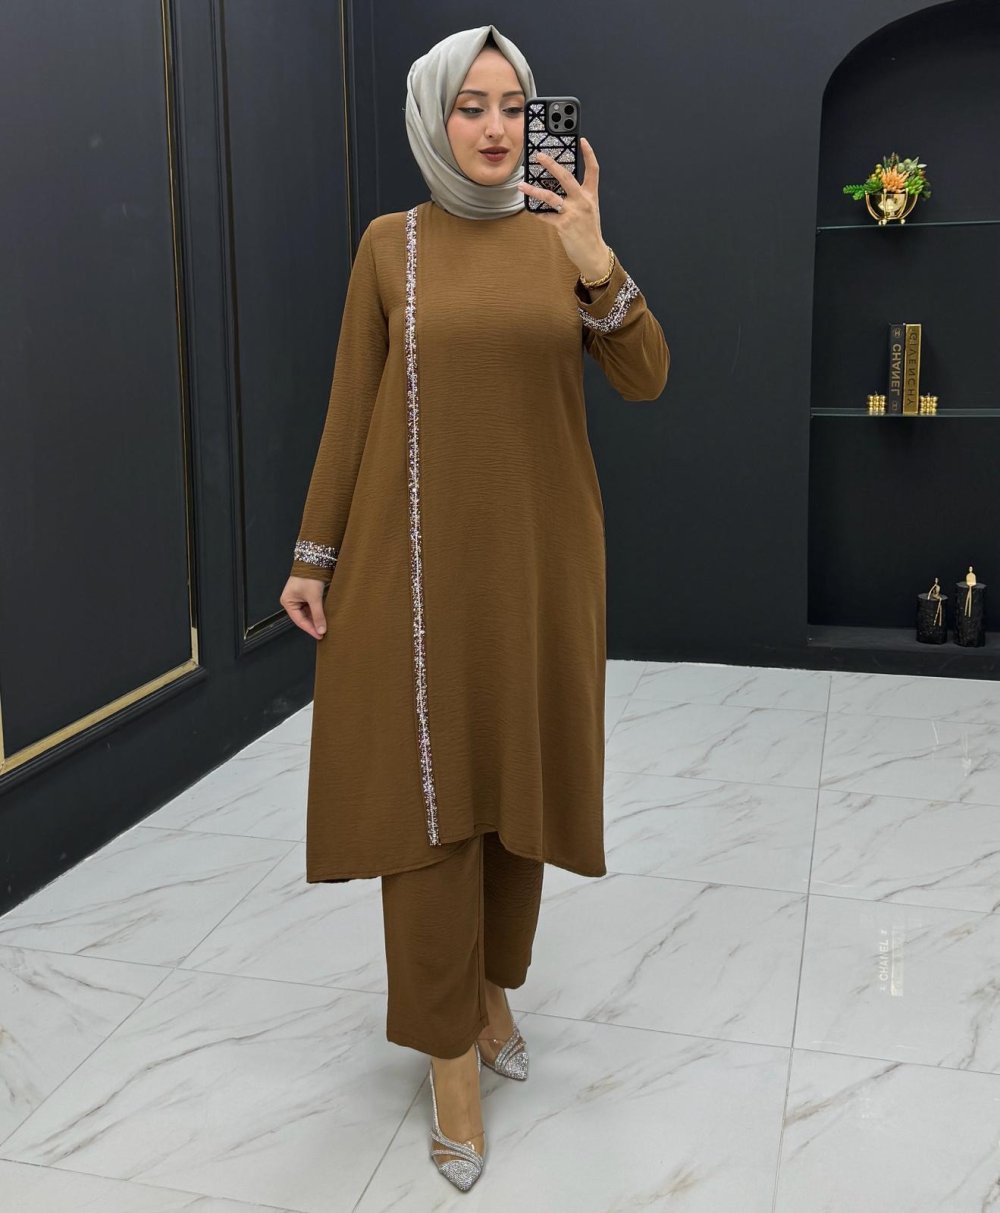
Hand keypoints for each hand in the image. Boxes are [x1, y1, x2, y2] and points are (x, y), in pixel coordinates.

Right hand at [280, 575, 327, 639]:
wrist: (314, 561)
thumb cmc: (309, 577)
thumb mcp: (314, 598)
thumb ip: (318, 615)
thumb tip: (321, 629)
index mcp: (287, 602)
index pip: (299, 621)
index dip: (310, 629)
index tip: (319, 635)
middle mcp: (291, 601)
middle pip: (302, 618)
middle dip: (313, 625)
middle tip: (323, 633)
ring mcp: (297, 598)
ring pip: (307, 613)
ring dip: (315, 619)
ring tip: (324, 627)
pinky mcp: (305, 596)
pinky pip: (310, 608)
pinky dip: (317, 613)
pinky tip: (323, 618)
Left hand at [517, 137, 609, 280]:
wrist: (593, 254)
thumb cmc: (589, 232)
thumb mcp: (589, 211)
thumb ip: (578, 198)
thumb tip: (560, 188)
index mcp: (590, 196)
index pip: (593, 170)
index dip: (589, 154)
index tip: (582, 141)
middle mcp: (583, 201)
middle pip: (566, 177)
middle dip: (551, 165)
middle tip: (539, 156)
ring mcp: (573, 213)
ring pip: (550, 196)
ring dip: (534, 191)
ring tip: (522, 185)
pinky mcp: (563, 226)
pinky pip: (546, 216)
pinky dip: (537, 213)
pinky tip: (530, 210)